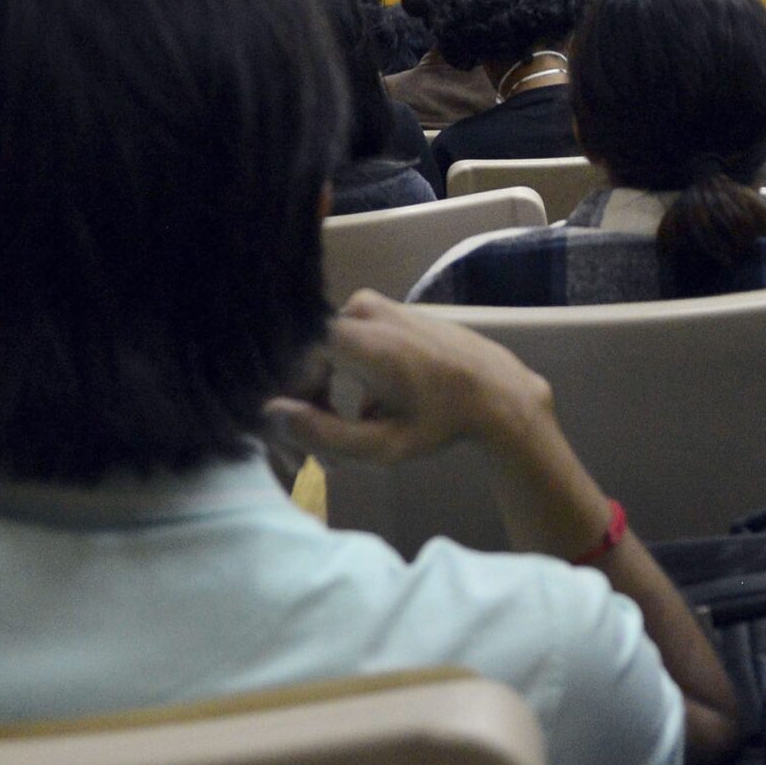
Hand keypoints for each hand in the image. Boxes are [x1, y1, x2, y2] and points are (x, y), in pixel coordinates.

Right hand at [268, 291, 552, 467]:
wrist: (496, 389)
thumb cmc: (443, 422)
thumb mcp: (384, 446)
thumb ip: (325, 434)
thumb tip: (269, 414)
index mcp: (362, 339)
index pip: (290, 362)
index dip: (285, 406)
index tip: (297, 450)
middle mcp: (359, 309)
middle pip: (302, 359)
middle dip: (301, 410)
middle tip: (311, 460)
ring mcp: (370, 304)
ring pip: (318, 354)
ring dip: (320, 400)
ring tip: (339, 448)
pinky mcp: (379, 311)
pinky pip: (339, 345)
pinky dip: (339, 382)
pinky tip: (359, 419)